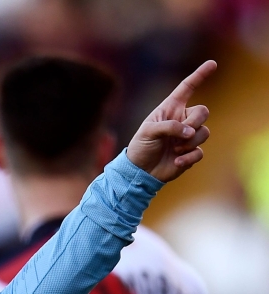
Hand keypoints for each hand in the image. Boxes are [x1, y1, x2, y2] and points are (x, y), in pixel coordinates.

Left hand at [127, 60, 215, 181]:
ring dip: (189, 142)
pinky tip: (176, 161)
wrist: (140, 171)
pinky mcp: (191, 152)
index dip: (199, 75)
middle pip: (203, 112)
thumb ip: (169, 127)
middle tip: (180, 136)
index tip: (212, 63)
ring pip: (204, 132)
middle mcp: (182, 120)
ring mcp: (188, 136)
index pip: (187, 88)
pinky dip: (189, 157)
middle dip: (194, 123)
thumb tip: (190, 132)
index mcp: (171, 109)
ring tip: (174, 150)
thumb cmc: (141, 146)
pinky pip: (200, 151)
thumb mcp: (148, 132)